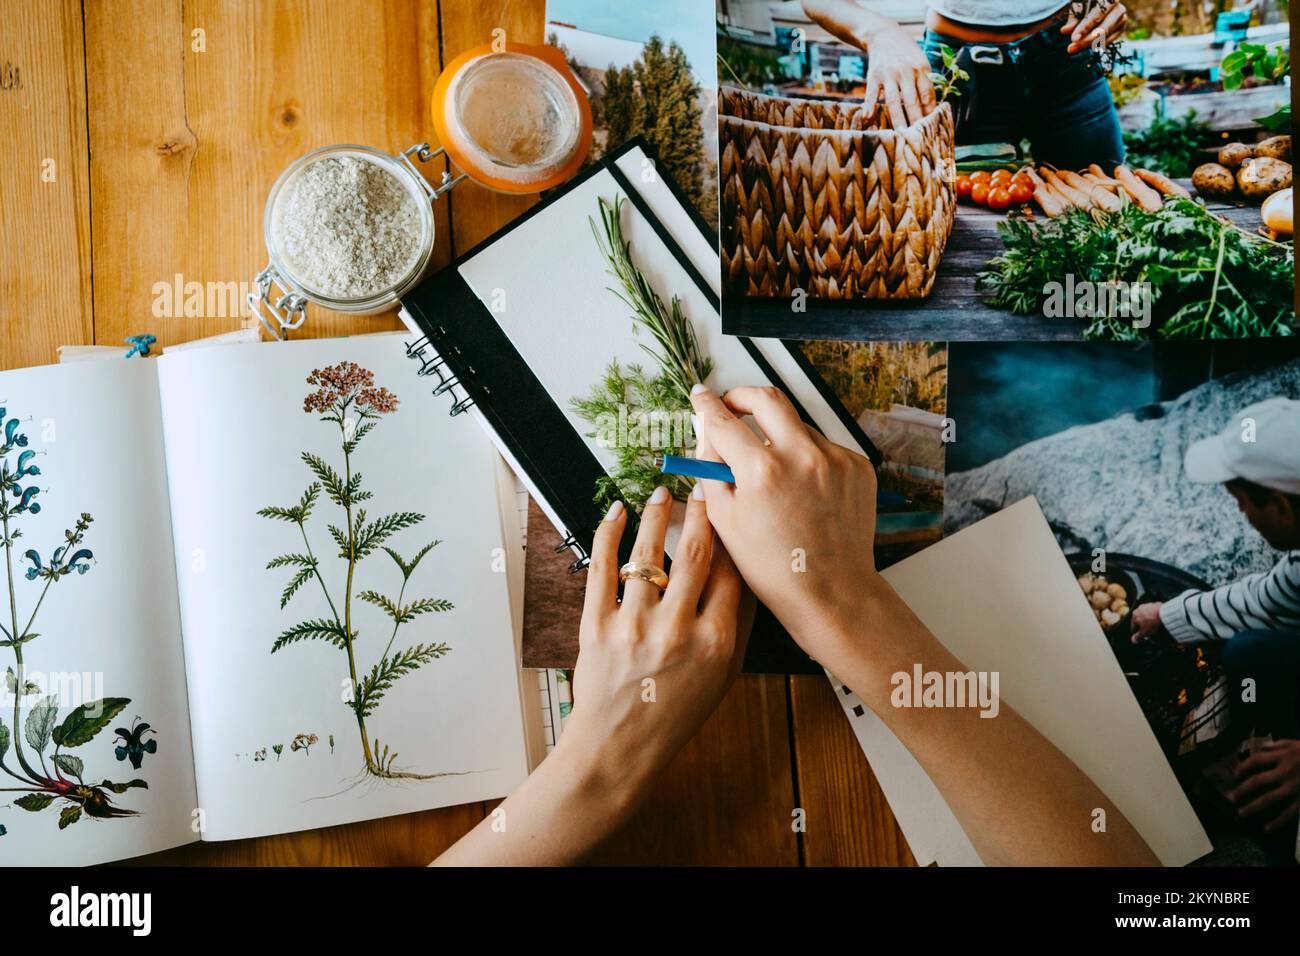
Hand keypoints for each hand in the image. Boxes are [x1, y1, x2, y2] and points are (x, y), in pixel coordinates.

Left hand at [560, 485, 751, 800]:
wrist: (619, 748)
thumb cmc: (674, 714)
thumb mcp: (723, 676)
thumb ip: (738, 625)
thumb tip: (747, 574)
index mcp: (715, 643)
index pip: (731, 573)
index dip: (732, 536)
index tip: (731, 513)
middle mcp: (676, 631)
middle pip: (694, 554)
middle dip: (700, 513)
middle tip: (701, 488)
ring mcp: (633, 627)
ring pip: (647, 554)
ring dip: (656, 515)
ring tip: (662, 493)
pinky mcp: (596, 626)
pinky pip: (602, 569)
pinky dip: (608, 534)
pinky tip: (617, 513)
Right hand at [688, 385, 884, 666]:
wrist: (831, 592)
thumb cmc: (774, 567)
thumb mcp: (725, 521)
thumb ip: (711, 471)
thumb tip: (707, 436)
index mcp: (762, 470)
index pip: (724, 421)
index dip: (707, 406)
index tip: (701, 396)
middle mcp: (802, 455)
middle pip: (767, 399)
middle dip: (744, 397)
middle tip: (732, 407)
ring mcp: (835, 458)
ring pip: (797, 427)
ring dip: (778, 437)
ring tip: (772, 474)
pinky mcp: (857, 467)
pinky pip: (823, 448)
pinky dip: (807, 459)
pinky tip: (802, 490)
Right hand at [860, 25, 936, 128]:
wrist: (884, 35)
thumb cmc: (906, 53)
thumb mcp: (921, 61)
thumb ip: (925, 81)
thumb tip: (931, 107)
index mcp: (921, 68)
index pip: (927, 94)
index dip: (929, 112)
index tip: (931, 127)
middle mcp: (905, 71)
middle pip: (912, 100)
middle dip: (916, 120)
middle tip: (919, 138)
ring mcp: (888, 74)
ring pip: (893, 100)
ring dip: (897, 118)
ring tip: (901, 134)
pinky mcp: (873, 76)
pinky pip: (871, 94)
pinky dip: (869, 107)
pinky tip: (868, 119)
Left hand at [1062, 1, 1126, 54]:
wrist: (1099, 3)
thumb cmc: (1087, 3)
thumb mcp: (1079, 6)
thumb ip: (1073, 18)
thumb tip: (1065, 30)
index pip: (1097, 15)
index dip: (1085, 27)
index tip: (1074, 38)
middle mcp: (1118, 7)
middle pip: (1104, 28)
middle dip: (1087, 40)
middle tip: (1072, 48)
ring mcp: (1122, 18)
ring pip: (1106, 36)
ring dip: (1089, 44)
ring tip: (1074, 47)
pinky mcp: (1121, 28)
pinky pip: (1109, 41)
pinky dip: (1096, 45)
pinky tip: (1085, 45)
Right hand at [1130, 601, 1162, 642]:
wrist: (1165, 614)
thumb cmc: (1153, 623)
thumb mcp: (1145, 633)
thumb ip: (1138, 637)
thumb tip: (1134, 640)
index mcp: (1134, 615)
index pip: (1133, 626)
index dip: (1137, 633)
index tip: (1140, 636)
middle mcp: (1140, 608)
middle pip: (1140, 619)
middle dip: (1143, 625)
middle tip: (1149, 631)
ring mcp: (1148, 605)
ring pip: (1147, 615)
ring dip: (1149, 620)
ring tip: (1155, 625)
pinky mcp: (1156, 604)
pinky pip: (1154, 612)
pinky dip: (1156, 615)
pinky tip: (1159, 620)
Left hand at [1231, 739, 1299, 833]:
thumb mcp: (1296, 744)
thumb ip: (1278, 745)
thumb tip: (1262, 746)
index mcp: (1283, 757)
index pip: (1257, 761)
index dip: (1243, 767)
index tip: (1235, 774)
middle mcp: (1286, 772)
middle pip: (1258, 781)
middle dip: (1242, 790)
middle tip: (1231, 798)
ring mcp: (1295, 788)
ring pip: (1269, 799)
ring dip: (1253, 807)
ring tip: (1241, 813)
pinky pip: (1289, 813)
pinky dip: (1277, 822)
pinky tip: (1267, 828)